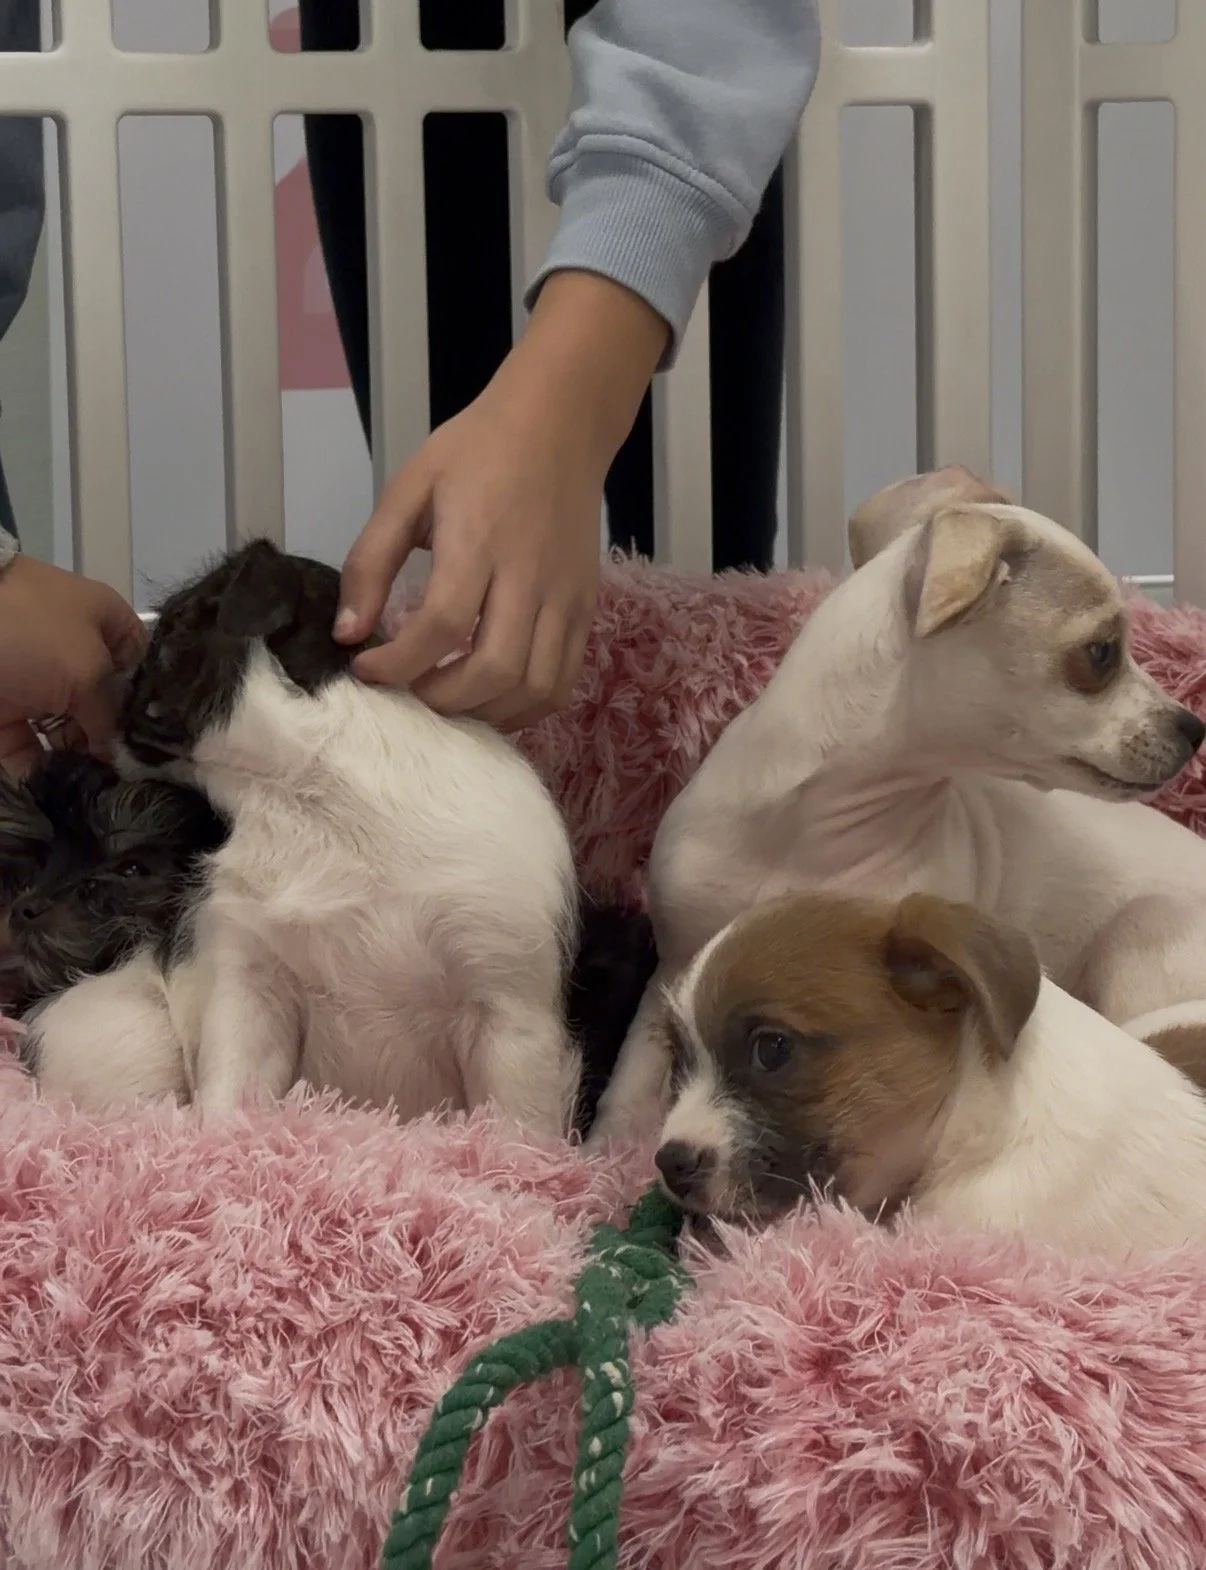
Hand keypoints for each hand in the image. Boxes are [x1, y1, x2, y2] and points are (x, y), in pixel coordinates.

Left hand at [0, 555, 145, 776]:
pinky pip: (29, 749)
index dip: (150, 700)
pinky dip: (44, 770)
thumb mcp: (89, 670)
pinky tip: (68, 792)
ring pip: (67, 729)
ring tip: (102, 789)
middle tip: (134, 773)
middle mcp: (69, 652)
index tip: (161, 740)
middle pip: (103, 703)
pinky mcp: (2, 714)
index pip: (138, 662)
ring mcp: (32, 683)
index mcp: (99, 620)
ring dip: (82, 759)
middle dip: (116, 738)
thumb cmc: (32, 636)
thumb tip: (117, 753)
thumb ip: (112, 716)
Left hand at [336, 271, 668, 730]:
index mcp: (478, 541)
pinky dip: (526, 708)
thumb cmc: (477, 452)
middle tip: (408, 693)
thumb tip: (347, 633)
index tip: (367, 670)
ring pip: (534, 687)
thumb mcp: (408, 490)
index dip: (399, 664)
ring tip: (449, 702)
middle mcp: (529, 576)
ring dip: (486, 713)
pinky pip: (563, 681)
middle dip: (442, 700)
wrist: (559, 425)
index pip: (441, 625)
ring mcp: (565, 598)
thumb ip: (370, 561)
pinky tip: (492, 701)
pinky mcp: (586, 609)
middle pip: (494, 670)